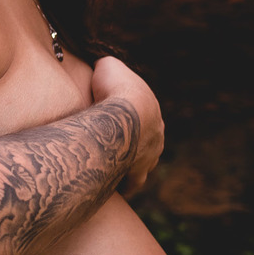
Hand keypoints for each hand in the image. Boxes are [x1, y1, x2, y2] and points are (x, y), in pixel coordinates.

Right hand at [90, 56, 163, 194]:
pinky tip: (110, 187)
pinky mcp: (136, 172)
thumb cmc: (114, 90)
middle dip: (130, 145)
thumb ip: (105, 68)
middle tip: (111, 147)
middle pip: (144, 143)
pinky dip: (121, 184)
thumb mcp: (108, 67)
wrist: (122, 116)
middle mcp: (156, 136)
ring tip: (109, 169)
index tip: (112, 122)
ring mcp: (149, 156)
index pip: (141, 116)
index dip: (126, 118)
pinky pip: (131, 182)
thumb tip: (97, 67)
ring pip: (140, 165)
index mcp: (152, 111)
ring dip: (127, 166)